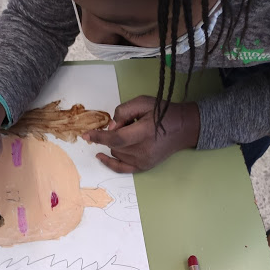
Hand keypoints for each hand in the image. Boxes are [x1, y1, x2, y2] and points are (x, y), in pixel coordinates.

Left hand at [82, 96, 199, 172]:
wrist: (184, 128)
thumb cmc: (164, 113)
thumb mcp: (143, 102)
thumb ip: (123, 111)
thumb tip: (110, 127)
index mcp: (144, 132)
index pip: (115, 138)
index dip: (99, 137)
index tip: (86, 135)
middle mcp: (143, 150)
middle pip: (115, 145)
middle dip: (114, 134)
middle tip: (130, 124)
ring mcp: (143, 161)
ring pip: (116, 153)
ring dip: (117, 143)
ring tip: (133, 133)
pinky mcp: (143, 167)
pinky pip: (121, 168)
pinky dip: (110, 162)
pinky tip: (101, 156)